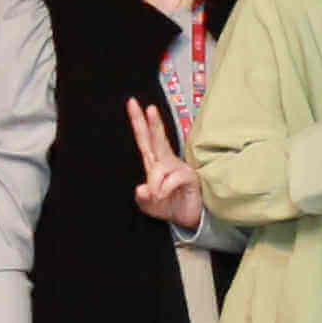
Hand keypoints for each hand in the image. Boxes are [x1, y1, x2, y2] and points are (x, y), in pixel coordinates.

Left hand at [123, 97, 204, 227]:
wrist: (186, 219)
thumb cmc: (168, 206)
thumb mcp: (148, 204)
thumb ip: (143, 197)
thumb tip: (142, 188)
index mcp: (154, 163)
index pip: (145, 139)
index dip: (139, 122)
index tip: (132, 103)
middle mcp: (166, 161)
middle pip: (156, 139)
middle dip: (152, 123)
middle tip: (148, 107)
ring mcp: (179, 167)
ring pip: (158, 168)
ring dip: (154, 186)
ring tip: (158, 197)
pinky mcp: (189, 176)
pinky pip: (170, 180)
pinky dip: (164, 190)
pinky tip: (167, 196)